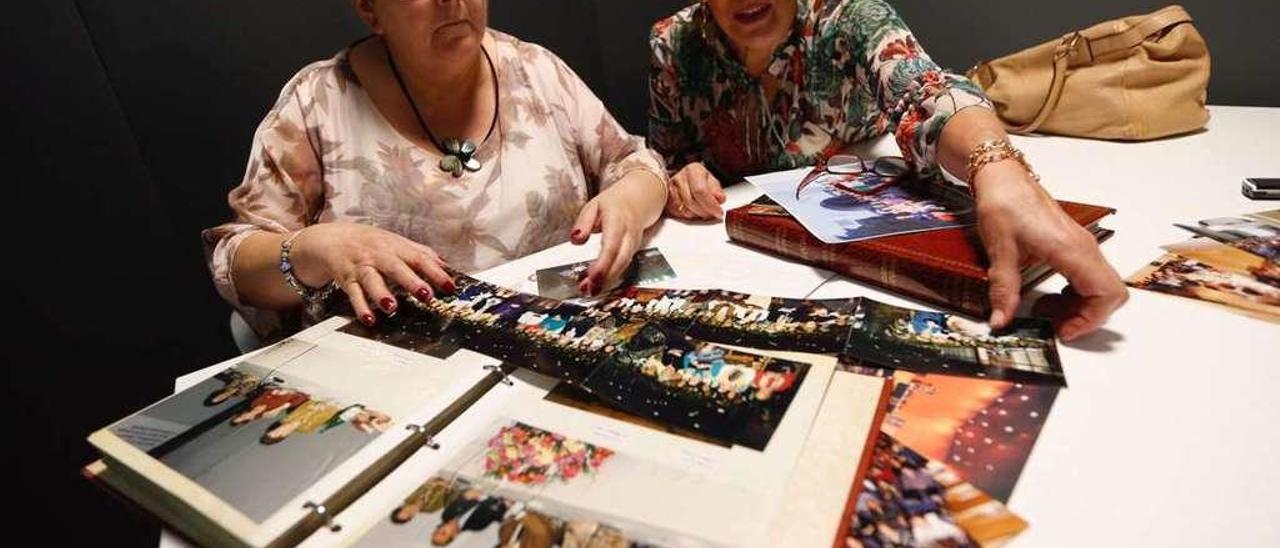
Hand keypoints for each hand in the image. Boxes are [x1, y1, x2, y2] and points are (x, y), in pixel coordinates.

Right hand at [287, 223, 453, 325]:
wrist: (333, 239)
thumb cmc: (370, 243)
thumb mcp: (396, 243)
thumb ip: (421, 253)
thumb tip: (446, 265)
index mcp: (396, 247)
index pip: (419, 258)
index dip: (435, 272)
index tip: (449, 287)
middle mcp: (379, 256)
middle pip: (396, 268)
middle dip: (411, 281)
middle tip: (426, 295)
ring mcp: (362, 267)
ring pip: (372, 280)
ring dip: (382, 294)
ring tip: (392, 308)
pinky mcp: (347, 279)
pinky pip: (353, 294)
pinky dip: (360, 307)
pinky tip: (369, 318)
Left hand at [570, 172, 665, 294]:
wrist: (640, 198)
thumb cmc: (615, 202)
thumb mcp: (594, 205)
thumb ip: (583, 222)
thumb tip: (576, 239)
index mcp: (617, 221)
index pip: (611, 246)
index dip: (603, 263)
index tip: (592, 276)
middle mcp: (629, 234)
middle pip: (620, 260)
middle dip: (605, 277)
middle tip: (589, 289)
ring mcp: (633, 243)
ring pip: (623, 265)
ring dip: (608, 280)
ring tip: (591, 289)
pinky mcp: (634, 250)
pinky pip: (624, 265)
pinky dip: (612, 276)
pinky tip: (600, 283)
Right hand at [666, 162, 725, 219]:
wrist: (686, 181)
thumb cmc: (700, 181)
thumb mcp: (713, 182)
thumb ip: (717, 190)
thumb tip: (719, 198)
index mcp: (693, 170)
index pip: (700, 190)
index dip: (710, 204)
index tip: (718, 212)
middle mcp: (679, 177)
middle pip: (691, 202)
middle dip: (704, 212)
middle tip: (712, 213)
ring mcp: (670, 189)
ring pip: (684, 210)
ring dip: (696, 215)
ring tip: (703, 211)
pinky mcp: (666, 200)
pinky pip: (677, 213)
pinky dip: (688, 215)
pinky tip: (693, 211)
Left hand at [974, 162, 1127, 340]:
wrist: (1004, 177)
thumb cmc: (1004, 204)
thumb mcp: (1000, 250)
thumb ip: (1003, 289)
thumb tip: (1001, 320)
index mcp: (1071, 249)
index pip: (1105, 293)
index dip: (1090, 319)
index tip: (1064, 330)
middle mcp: (1084, 248)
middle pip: (1111, 293)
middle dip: (1088, 316)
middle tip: (1057, 324)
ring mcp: (1082, 246)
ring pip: (1102, 286)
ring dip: (1081, 305)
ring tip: (1047, 310)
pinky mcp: (1074, 245)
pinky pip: (1090, 276)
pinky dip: (1076, 292)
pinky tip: (1051, 294)